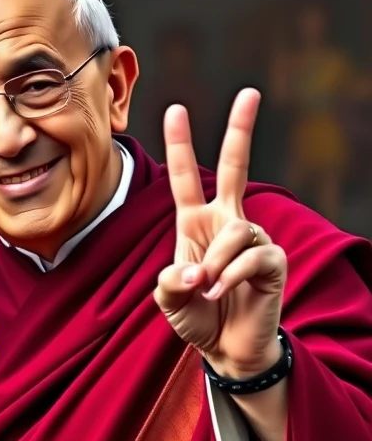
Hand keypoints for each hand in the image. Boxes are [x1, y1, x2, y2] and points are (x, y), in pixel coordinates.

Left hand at [154, 89, 286, 378]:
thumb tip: (195, 269)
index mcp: (195, 223)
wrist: (225, 348)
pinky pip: (251, 256)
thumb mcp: (168, 297)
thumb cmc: (196, 316)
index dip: (180, 145)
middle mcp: (226, 222)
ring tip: (205, 289)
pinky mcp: (272, 260)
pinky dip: (229, 277)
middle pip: (236, 168)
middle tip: (249, 92)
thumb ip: (170, 281)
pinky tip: (219, 293)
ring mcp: (252, 239)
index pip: (186, 178)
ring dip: (214, 262)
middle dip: (240, 130)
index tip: (175, 109)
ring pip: (234, 231)